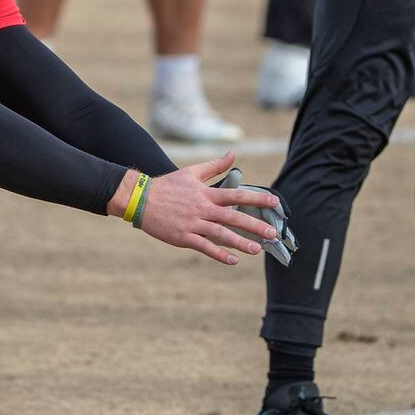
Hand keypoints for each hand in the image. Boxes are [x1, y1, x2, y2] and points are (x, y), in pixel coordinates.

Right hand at [111, 152, 284, 264]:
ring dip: (240, 243)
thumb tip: (233, 153)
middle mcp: (202, 209)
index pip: (236, 195)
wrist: (140, 199)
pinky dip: (219, 254)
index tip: (274, 203)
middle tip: (272, 234)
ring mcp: (193, 224)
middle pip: (233, 217)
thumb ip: (215, 165)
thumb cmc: (167, 186)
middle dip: (254, 226)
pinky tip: (233, 260)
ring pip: (221, 234)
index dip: (256, 199)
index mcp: (206, 193)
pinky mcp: (183, 237)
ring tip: (257, 250)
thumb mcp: (191, 172)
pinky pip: (204, 247)